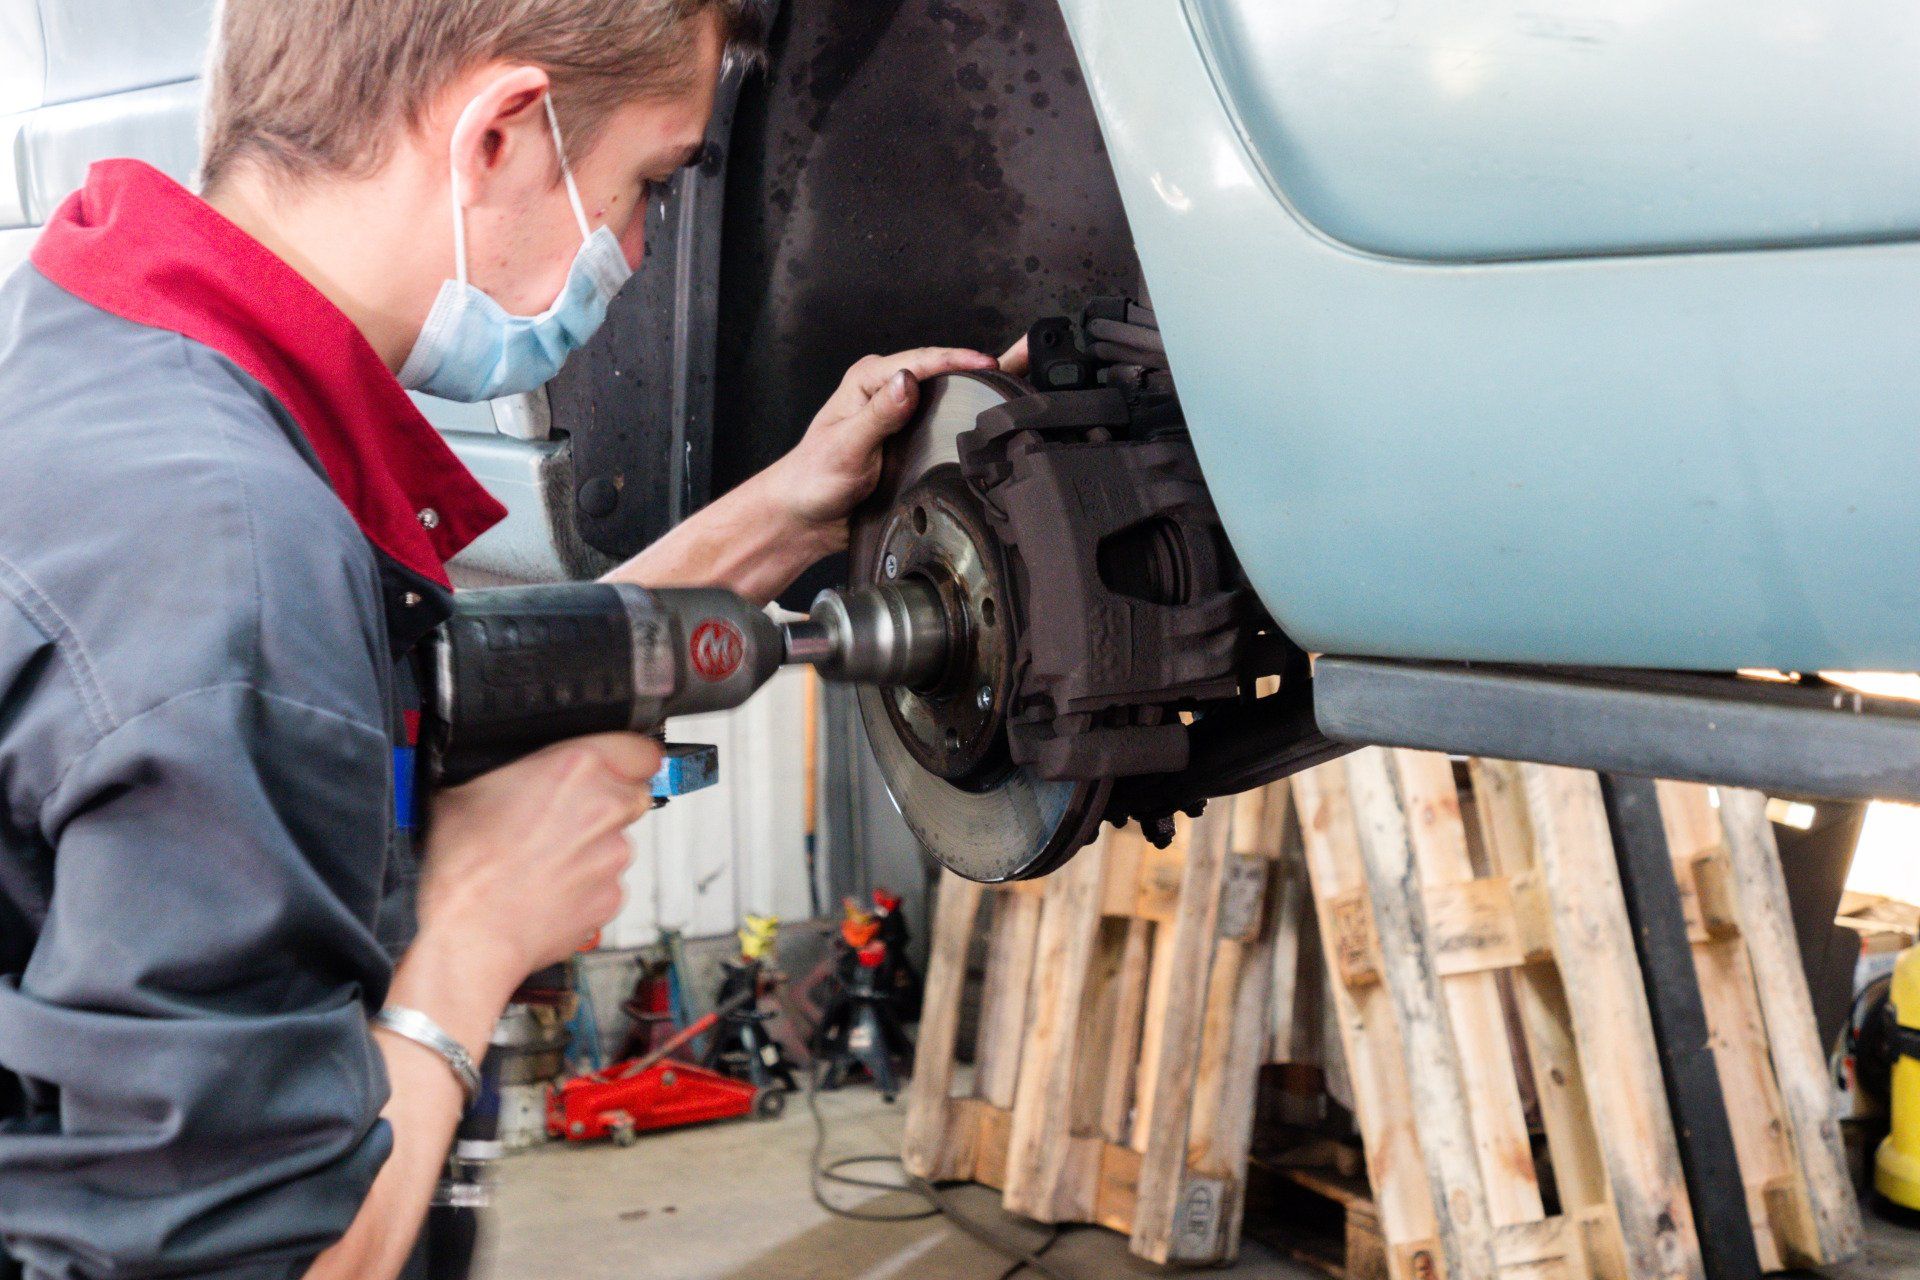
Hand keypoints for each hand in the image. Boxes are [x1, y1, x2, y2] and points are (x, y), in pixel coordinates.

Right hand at [417, 734, 661, 993]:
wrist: (469, 933)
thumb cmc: (464, 867)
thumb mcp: (469, 789)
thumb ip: (515, 771)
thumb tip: (515, 771)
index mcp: (576, 768)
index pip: (642, 750)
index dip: (628, 759)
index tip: (620, 766)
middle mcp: (605, 808)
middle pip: (634, 795)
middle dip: (608, 803)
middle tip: (566, 818)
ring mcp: (614, 855)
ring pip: (619, 841)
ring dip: (593, 847)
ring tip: (544, 860)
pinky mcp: (613, 896)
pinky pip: (608, 882)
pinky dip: (587, 884)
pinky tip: (549, 888)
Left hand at [761, 347, 1002, 545]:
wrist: (806, 517)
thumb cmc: (813, 479)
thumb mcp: (846, 446)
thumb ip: (878, 414)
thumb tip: (907, 381)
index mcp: (869, 380)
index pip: (921, 361)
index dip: (958, 361)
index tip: (989, 366)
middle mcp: (887, 391)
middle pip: (941, 371)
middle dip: (980, 368)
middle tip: (1021, 362)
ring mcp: (901, 415)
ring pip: (947, 395)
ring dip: (979, 389)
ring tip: (1018, 383)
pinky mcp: (910, 439)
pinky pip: (944, 422)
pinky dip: (969, 415)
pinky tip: (991, 415)